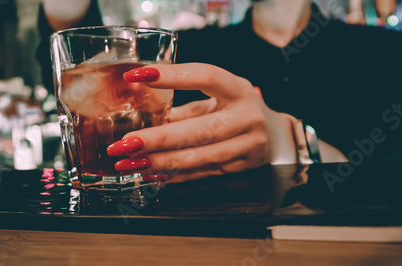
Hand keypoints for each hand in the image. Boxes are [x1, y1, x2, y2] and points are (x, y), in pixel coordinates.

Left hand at [107, 63, 300, 182]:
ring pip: (200, 157)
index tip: (137, 76)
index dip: (172, 76)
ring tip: (131, 163)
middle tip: (125, 143)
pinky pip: (203, 173)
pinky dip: (175, 176)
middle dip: (158, 138)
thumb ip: (184, 107)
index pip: (206, 77)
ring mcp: (248, 145)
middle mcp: (247, 118)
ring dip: (161, 162)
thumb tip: (142, 114)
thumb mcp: (218, 98)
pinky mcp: (242, 167)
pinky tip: (151, 175)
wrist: (275, 136)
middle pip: (200, 129)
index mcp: (238, 90)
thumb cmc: (239, 110)